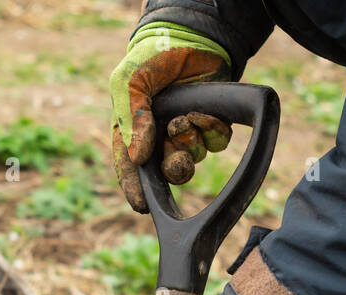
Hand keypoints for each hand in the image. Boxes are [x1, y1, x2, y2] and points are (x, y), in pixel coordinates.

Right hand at [110, 22, 234, 212]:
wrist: (190, 36)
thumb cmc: (151, 59)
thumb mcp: (129, 82)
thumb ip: (133, 118)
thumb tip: (138, 158)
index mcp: (132, 134)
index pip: (130, 170)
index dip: (135, 191)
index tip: (142, 207)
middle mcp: (158, 139)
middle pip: (167, 172)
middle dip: (174, 168)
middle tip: (177, 159)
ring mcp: (185, 134)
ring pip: (194, 158)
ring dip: (192, 141)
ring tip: (187, 116)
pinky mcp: (209, 125)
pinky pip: (216, 142)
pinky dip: (212, 130)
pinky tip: (206, 112)